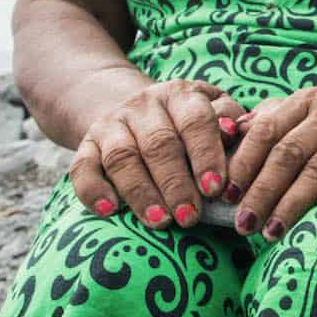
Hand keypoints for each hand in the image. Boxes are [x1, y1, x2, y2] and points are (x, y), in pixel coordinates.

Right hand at [70, 79, 244, 227]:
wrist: (135, 109)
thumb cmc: (189, 121)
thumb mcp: (213, 111)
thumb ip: (228, 120)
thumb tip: (233, 133)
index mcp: (181, 94)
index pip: (195, 120)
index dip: (205, 154)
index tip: (215, 188)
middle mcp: (144, 105)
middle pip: (158, 144)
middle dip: (175, 183)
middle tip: (190, 217)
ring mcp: (112, 124)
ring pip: (122, 157)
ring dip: (140, 192)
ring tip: (160, 221)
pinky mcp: (87, 145)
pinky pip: (82, 167)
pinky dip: (93, 190)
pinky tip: (109, 211)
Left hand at [223, 87, 316, 239]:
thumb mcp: (306, 113)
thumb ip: (268, 121)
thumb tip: (225, 136)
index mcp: (305, 101)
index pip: (266, 131)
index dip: (243, 164)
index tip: (224, 195)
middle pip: (288, 153)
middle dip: (262, 190)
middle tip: (244, 223)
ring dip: (293, 201)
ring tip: (272, 230)